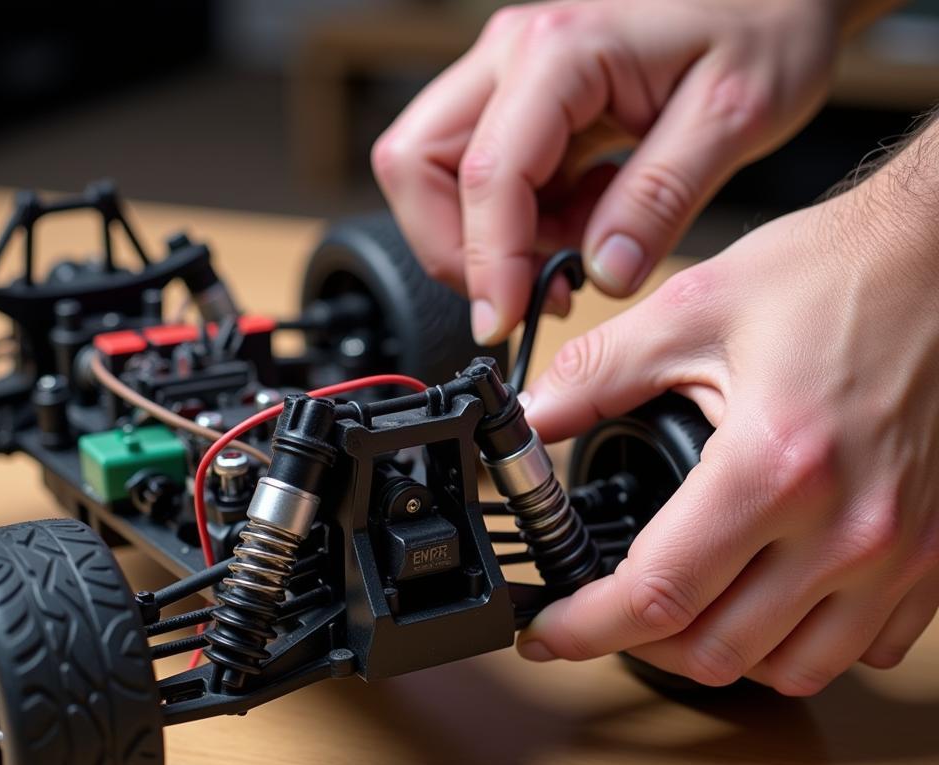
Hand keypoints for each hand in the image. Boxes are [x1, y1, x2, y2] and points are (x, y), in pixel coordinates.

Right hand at [372, 0, 847, 342]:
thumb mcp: (733, 116)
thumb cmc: (761, 25)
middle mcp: (513, 56)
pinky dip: (518, 224)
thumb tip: (603, 272)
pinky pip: (482, 181)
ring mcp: (508, 78)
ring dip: (489, 238)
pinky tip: (584, 220)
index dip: (486, 263)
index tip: (506, 322)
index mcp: (561, 51)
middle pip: (417, 165)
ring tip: (576, 245)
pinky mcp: (520, 105)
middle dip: (457, 248)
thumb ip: (660, 198)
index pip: (486, 174)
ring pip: (437, 176)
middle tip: (525, 290)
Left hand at [516, 137, 938, 695]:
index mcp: (775, 465)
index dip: (586, 628)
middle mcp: (846, 527)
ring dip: (720, 653)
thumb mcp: (696, 307)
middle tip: (605, 611)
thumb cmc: (840, 275)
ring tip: (683, 611)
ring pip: (790, 671)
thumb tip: (533, 418)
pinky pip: (863, 650)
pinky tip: (771, 602)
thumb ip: (599, 372)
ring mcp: (899, 552)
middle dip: (640, 644)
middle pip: (715, 651)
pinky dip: (802, 644)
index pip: (658, 595)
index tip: (550, 632)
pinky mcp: (935, 555)